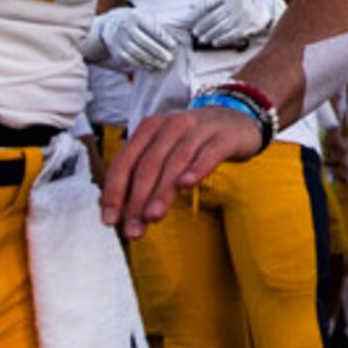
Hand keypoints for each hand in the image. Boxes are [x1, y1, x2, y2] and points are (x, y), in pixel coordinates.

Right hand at [86, 7, 182, 75]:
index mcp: (136, 16)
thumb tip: (175, 41)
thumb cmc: (139, 21)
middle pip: (143, 41)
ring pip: (136, 52)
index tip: (174, 45)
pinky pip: (130, 60)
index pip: (151, 27)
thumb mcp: (147, 16)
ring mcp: (120, 39)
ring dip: (151, 60)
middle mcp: (126, 26)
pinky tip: (152, 68)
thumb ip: (159, 25)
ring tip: (163, 65)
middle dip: (158, 51)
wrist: (113, 24)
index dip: (163, 38)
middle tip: (170, 59)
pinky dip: (142, 65)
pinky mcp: (117, 50)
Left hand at [100, 104, 266, 236]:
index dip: (114, 191)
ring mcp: (199, 128)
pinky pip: (209, 153)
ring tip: (153, 217)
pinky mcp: (225, 136)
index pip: (125, 161)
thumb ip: (140, 173)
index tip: (109, 220)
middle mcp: (172, 125)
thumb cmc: (194, 141)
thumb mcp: (164, 150)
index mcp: (150, 128)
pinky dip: (196, 168)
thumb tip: (114, 209)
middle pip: (149, 163)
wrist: (237, 118)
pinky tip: (187, 185)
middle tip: (133, 229)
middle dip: (137, 199)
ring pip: (176, 160)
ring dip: (162, 191)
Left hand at [189, 0, 269, 51]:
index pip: (209, 3)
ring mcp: (243, 15)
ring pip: (221, 27)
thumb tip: (191, 6)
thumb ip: (210, 0)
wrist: (263, 9)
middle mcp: (236, 2)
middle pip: (214, 17)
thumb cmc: (240, 3)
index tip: (189, 21)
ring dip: (210, 34)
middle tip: (195, 32)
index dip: (197, 13)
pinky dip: (221, 40)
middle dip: (202, 26)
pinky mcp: (248, 26)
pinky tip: (215, 42)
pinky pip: (231, 35)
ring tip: (202, 39)